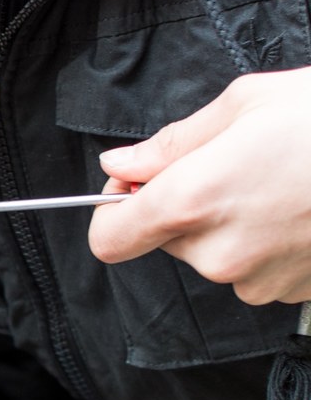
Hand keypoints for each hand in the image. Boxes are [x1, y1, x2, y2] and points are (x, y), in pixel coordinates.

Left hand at [90, 68, 310, 304]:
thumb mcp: (243, 105)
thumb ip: (171, 143)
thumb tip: (120, 163)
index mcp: (191, 202)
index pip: (108, 240)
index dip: (112, 211)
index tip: (133, 184)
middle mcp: (218, 253)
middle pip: (164, 240)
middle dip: (182, 205)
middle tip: (230, 162)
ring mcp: (258, 280)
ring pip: (212, 254)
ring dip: (227, 222)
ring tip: (277, 179)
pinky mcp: (292, 294)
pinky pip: (253, 268)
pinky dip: (264, 241)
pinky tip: (299, 206)